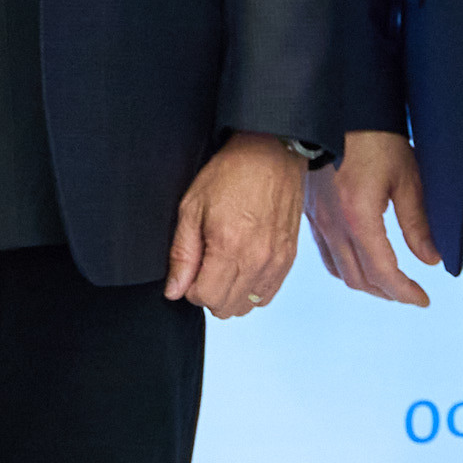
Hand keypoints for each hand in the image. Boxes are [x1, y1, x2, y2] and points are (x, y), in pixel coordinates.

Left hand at [166, 133, 306, 318]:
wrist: (271, 155)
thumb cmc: (229, 175)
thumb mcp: (192, 208)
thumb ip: (182, 254)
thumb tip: (174, 291)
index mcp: (230, 247)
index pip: (205, 298)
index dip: (189, 288)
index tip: (189, 269)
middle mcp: (257, 260)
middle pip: (226, 308)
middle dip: (208, 293)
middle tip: (203, 265)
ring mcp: (277, 262)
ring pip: (247, 306)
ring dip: (229, 294)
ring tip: (222, 265)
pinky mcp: (288, 259)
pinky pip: (267, 295)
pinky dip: (251, 289)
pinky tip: (241, 267)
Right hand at [304, 131, 439, 307]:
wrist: (330, 112)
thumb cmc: (371, 138)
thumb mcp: (406, 177)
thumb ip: (417, 222)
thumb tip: (430, 258)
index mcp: (359, 217)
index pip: (383, 272)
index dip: (404, 292)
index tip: (422, 299)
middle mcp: (334, 225)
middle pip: (359, 278)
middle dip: (388, 293)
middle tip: (410, 294)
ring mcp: (318, 220)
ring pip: (340, 270)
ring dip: (366, 283)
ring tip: (388, 283)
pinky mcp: (311, 212)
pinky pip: (326, 253)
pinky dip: (346, 267)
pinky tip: (360, 261)